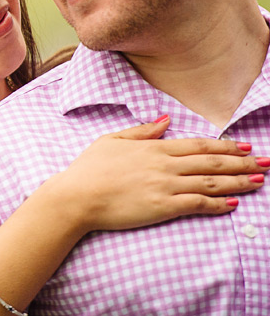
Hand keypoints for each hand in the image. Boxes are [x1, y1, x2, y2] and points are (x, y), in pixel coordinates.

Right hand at [43, 116, 267, 233]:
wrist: (77, 197)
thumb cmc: (89, 169)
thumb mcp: (111, 140)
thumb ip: (142, 131)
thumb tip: (165, 120)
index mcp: (154, 148)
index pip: (198, 144)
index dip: (224, 145)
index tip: (245, 146)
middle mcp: (165, 165)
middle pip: (211, 162)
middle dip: (242, 162)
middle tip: (265, 163)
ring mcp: (166, 186)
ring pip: (211, 182)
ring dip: (238, 181)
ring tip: (258, 181)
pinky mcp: (164, 207)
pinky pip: (198, 204)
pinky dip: (217, 204)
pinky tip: (233, 203)